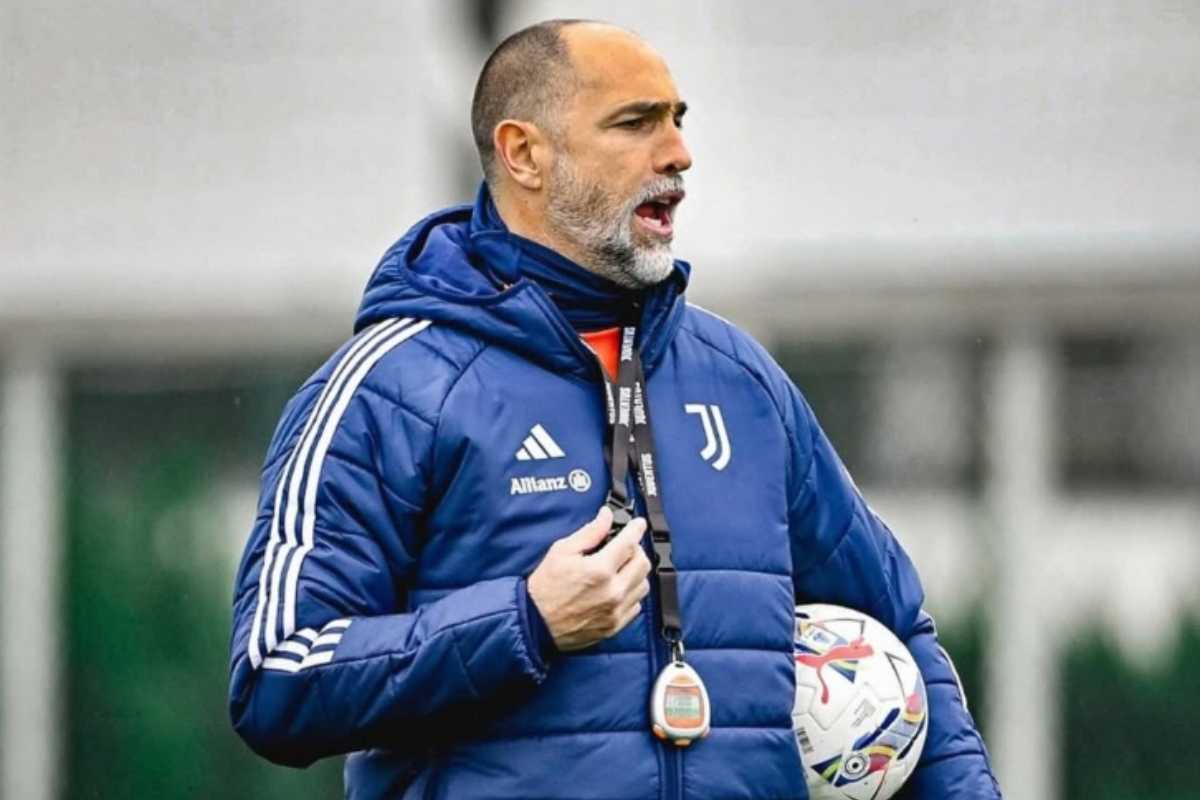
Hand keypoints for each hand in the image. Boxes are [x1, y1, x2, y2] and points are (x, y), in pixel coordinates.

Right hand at [526, 506, 652, 651]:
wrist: (535, 623)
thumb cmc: (545, 588)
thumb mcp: (562, 551)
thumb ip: (589, 532)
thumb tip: (606, 517)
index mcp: (599, 570)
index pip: (629, 543)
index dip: (636, 529)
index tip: (638, 524)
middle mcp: (612, 591)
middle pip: (643, 563)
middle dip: (637, 549)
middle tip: (625, 546)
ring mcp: (615, 610)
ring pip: (643, 584)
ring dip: (636, 572)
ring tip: (621, 567)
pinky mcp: (615, 625)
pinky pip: (636, 605)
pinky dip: (631, 593)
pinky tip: (618, 588)